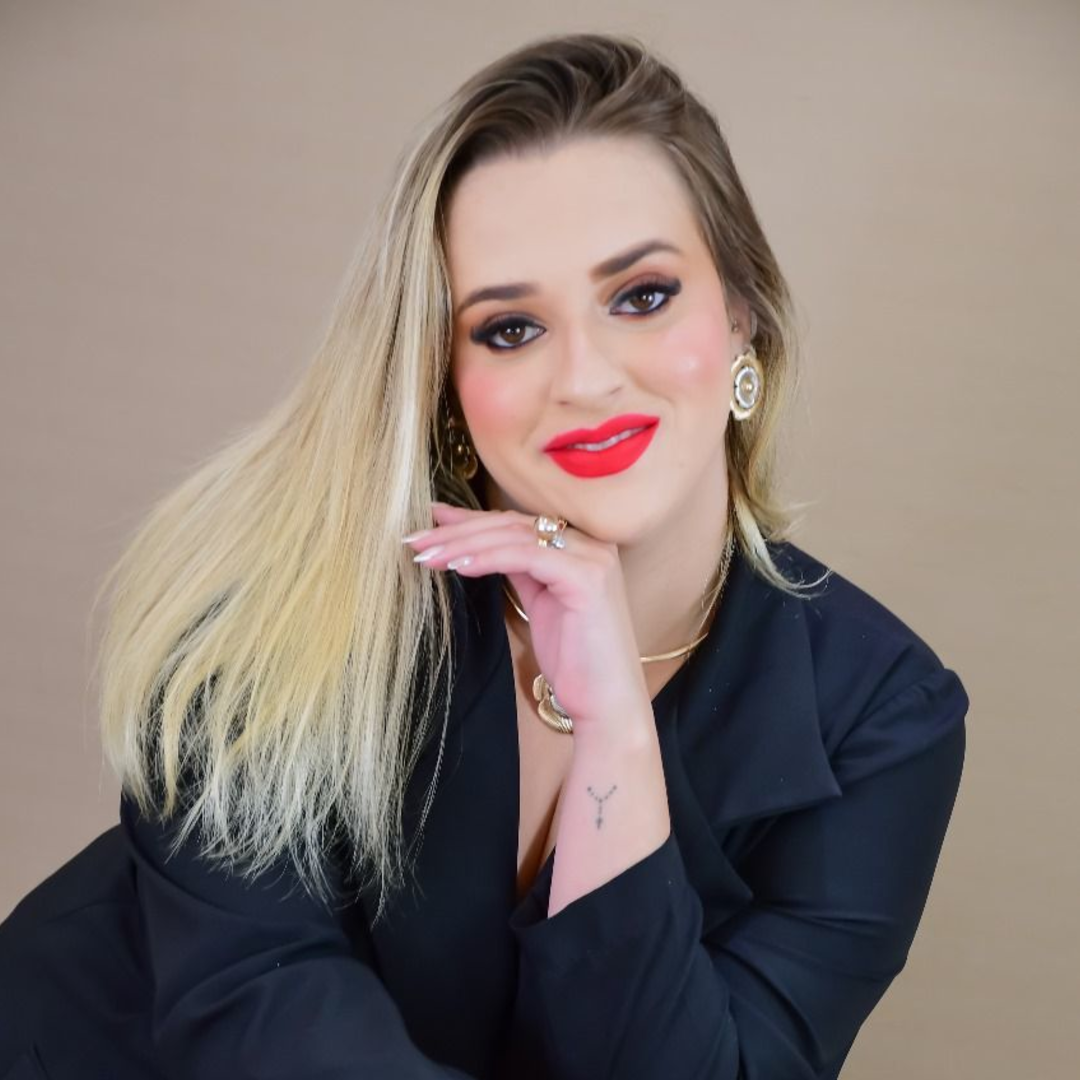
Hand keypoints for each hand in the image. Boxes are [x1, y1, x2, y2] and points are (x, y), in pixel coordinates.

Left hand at [403, 502, 652, 737]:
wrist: (606, 704)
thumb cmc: (574, 660)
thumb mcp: (539, 603)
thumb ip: (517, 568)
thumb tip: (475, 545)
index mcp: (579, 546)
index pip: (515, 523)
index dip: (470, 520)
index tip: (431, 521)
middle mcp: (589, 545)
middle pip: (511, 525)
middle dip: (458, 530)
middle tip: (416, 540)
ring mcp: (591, 558)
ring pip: (513, 537)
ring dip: (463, 544)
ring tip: (426, 557)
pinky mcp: (586, 578)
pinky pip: (525, 557)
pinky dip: (487, 559)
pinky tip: (457, 567)